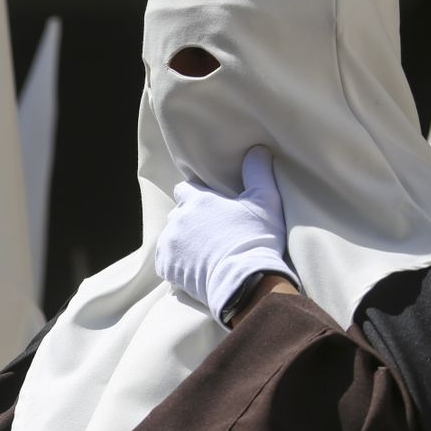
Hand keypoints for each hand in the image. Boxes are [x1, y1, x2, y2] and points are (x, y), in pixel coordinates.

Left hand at [155, 145, 295, 323]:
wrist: (245, 280)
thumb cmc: (256, 238)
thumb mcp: (265, 201)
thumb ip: (258, 172)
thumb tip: (257, 149)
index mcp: (196, 200)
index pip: (184, 190)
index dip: (195, 197)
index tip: (208, 207)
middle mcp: (177, 219)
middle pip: (177, 215)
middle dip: (189, 221)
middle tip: (210, 233)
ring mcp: (169, 244)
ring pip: (170, 238)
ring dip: (182, 243)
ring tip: (203, 253)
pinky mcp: (166, 266)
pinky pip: (166, 261)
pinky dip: (176, 264)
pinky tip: (193, 268)